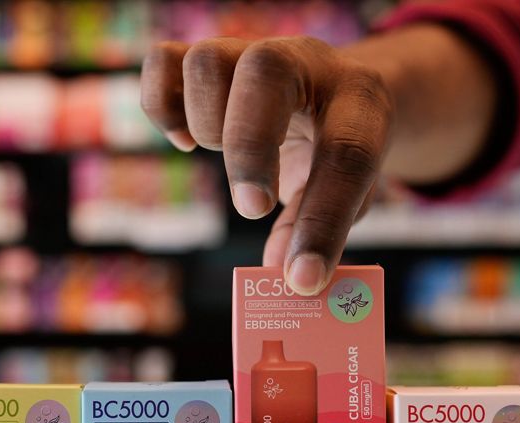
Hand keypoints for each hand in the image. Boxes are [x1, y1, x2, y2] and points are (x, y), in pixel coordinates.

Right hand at [141, 36, 393, 294]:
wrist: (332, 88)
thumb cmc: (337, 145)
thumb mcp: (349, 189)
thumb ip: (317, 227)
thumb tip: (283, 274)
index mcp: (359, 99)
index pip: (347, 152)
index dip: (324, 219)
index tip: (302, 275)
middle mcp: (305, 60)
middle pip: (266, 71)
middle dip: (249, 147)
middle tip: (252, 207)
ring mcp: (250, 49)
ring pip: (207, 62)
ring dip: (206, 125)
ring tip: (222, 157)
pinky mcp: (208, 56)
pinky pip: (162, 61)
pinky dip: (161, 106)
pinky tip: (184, 140)